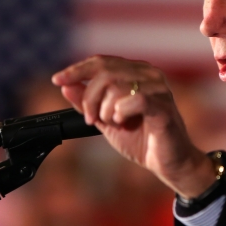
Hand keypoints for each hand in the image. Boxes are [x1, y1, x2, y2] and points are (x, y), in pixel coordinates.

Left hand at [52, 55, 216, 198]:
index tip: (57, 80)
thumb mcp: (106, 120)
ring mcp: (159, 89)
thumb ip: (87, 103)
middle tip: (91, 120)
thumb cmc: (142, 140)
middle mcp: (149, 75)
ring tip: (114, 124)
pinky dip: (121, 113)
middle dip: (90, 99)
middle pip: (104, 73)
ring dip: (106, 110)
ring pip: (116, 86)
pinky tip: (124, 123)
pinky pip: (134, 100)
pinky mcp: (164, 108)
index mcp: (136, 73)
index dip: (76, 70)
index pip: (101, 62)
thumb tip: (65, 86)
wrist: (168, 164)